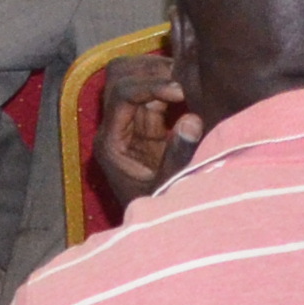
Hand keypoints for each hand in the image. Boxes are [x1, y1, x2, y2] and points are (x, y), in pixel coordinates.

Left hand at [90, 58, 196, 206]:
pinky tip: (192, 90)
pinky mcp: (147, 126)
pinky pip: (153, 94)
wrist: (156, 234)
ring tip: (190, 81)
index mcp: (111, 141)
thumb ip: (178, 156)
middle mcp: (115, 127)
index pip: (121, 95)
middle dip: (150, 71)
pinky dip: (170, 86)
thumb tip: (191, 119)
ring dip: (159, 73)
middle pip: (118, 76)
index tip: (181, 91)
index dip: (150, 86)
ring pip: (133, 78)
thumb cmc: (158, 215)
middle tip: (185, 80)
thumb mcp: (169, 188)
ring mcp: (130, 124)